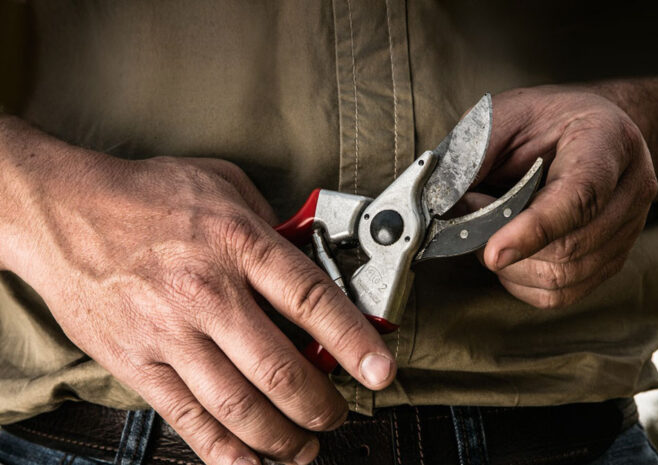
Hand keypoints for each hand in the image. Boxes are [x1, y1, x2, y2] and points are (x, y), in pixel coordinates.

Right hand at [0, 119, 395, 464]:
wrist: (65, 211)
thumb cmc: (146, 195)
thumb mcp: (223, 184)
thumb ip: (271, 220)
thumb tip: (309, 252)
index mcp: (237, 243)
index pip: (311, 299)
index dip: (354, 340)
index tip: (381, 370)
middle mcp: (206, 291)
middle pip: (280, 368)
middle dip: (321, 403)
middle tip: (339, 412)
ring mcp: (169, 332)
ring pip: (239, 405)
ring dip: (281, 437)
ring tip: (304, 446)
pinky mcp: (137, 362)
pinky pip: (187, 418)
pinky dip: (223, 451)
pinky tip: (249, 462)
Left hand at [469, 86, 657, 307]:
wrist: (589, 128)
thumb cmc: (543, 121)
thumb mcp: (503, 116)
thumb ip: (474, 156)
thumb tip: (441, 204)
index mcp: (607, 141)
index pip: (580, 196)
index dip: (534, 229)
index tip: (492, 252)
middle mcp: (630, 188)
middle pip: (569, 247)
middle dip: (506, 242)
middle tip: (474, 210)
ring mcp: (628, 228)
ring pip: (564, 277)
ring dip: (511, 264)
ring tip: (492, 227)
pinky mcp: (612, 258)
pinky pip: (563, 293)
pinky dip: (523, 282)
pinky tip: (510, 253)